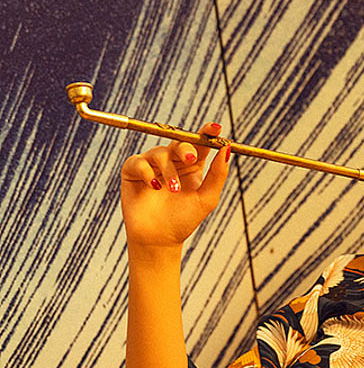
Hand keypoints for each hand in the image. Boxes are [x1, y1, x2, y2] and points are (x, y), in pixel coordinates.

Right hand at [120, 123, 229, 249]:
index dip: (206, 132)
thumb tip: (227, 148)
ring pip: (160, 153)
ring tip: (173, 189)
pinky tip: (154, 187)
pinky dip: (147, 172)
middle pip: (179, 142)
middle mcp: (172, 162)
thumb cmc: (184, 220)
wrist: (160, 239)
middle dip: (185, 148)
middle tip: (190, 158)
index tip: (215, 128)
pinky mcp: (133, 171)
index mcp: (192, 165)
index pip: (200, 143)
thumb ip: (218, 174)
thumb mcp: (207, 198)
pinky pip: (138, 162)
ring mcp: (152, 165)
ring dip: (168, 170)